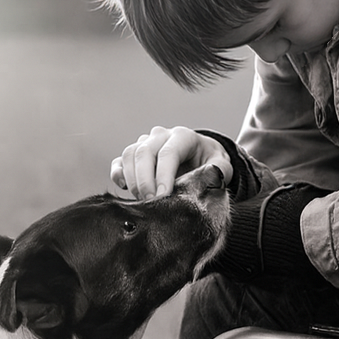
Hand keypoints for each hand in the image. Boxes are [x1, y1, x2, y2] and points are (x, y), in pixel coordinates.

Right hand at [110, 125, 232, 198]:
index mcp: (183, 136)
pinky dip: (117, 174)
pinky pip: (119, 161)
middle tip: (151, 203)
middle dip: (145, 181)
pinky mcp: (134, 155)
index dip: (163, 175)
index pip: (168, 153)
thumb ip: (219, 170)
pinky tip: (124, 188)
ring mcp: (145, 143)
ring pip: (129, 155)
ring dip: (133, 180)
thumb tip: (211, 176)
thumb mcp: (221, 165)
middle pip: (144, 152)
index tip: (163, 196)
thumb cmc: (209, 161)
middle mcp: (161, 136)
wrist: (200, 156)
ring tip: (143, 200)